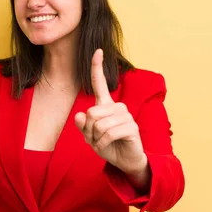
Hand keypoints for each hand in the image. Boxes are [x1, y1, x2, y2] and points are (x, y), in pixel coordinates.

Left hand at [75, 49, 146, 175]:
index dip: (97, 67)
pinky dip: (103, 144)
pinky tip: (108, 146)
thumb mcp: (90, 136)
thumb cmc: (108, 145)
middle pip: (92, 113)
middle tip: (96, 139)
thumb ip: (83, 126)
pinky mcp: (132, 127)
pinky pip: (108, 133)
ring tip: (103, 143)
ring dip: (96, 139)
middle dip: (89, 130)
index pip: (100, 83)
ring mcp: (126, 116)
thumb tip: (80, 116)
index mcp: (106, 105)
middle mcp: (117, 107)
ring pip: (99, 124)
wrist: (124, 161)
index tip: (97, 51)